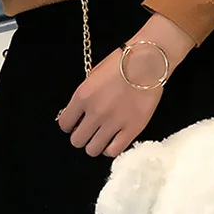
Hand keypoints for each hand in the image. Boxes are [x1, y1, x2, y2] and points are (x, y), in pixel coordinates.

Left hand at [57, 11, 195, 156]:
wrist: (148, 62)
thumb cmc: (122, 63)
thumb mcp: (94, 76)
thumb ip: (84, 97)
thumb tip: (78, 114)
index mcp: (82, 97)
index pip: (65, 123)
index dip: (70, 125)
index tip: (76, 124)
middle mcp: (95, 113)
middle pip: (77, 140)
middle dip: (81, 137)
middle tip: (89, 131)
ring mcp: (113, 123)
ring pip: (93, 150)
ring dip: (95, 145)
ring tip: (102, 138)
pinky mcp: (132, 129)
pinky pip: (114, 151)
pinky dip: (110, 149)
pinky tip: (113, 142)